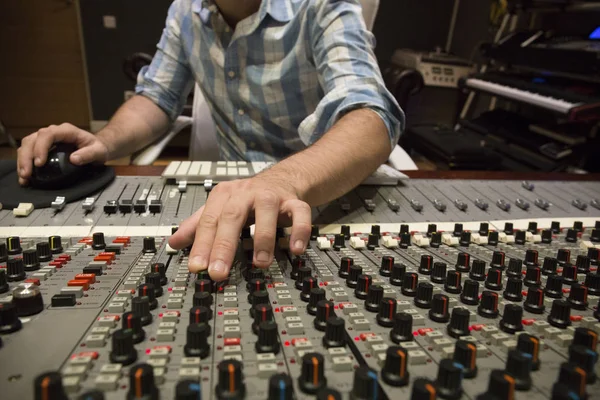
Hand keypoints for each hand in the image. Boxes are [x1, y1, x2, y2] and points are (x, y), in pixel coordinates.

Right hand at [17, 123, 109, 185]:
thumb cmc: (97, 148)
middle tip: (27, 174)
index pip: (47, 134)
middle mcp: (53, 132)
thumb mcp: (98, 151)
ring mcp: (46, 139)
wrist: (96, 148)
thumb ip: (89, 154)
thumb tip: (74, 159)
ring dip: (23, 161)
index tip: (39, 163)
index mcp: (66, 131)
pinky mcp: (43, 147)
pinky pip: (29, 152)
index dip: (40, 148)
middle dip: (27, 157)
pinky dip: (24, 164)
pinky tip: (25, 177)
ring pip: (27, 145)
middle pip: (32, 140)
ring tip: (24, 177)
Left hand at [168, 174, 311, 280]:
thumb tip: (173, 244)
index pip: (209, 221)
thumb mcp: (219, 208)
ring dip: (263, 239)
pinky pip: (300, 212)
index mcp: (224, 195)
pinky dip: (299, 230)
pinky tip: (296, 249)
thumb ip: (197, 226)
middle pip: (232, 217)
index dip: (202, 244)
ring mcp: (271, 196)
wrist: (280, 179)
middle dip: (224, 246)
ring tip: (260, 263)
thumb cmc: (246, 198)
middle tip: (218, 272)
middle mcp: (246, 193)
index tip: (196, 267)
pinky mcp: (294, 201)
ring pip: (267, 212)